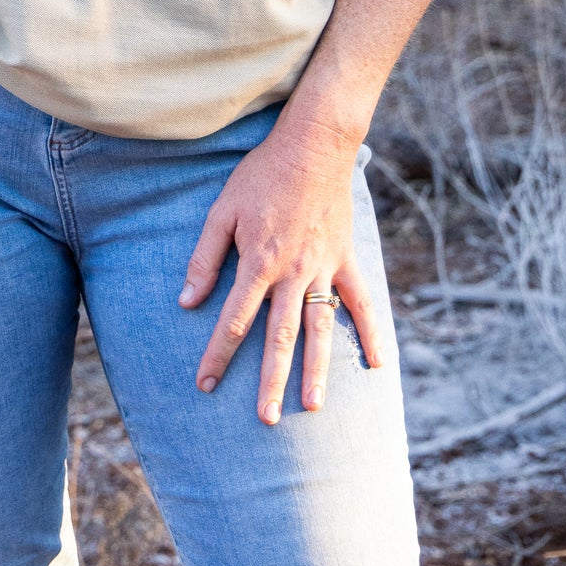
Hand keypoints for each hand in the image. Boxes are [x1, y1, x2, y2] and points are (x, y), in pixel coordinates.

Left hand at [179, 119, 383, 423]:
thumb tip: (187, 301)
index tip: (205, 384)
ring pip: (319, 329)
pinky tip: (377, 366)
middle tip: (265, 420)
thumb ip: (205, 257)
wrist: (312, 146)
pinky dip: (369, 334)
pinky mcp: (346, 259)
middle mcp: (292, 272)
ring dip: (316, 371)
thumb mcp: (222, 210)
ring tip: (312, 408)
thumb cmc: (261, 176)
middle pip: (279, 336)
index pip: (234, 320)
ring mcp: (323, 268)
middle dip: (270, 380)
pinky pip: (361, 302)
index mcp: (258, 262)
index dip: (218, 353)